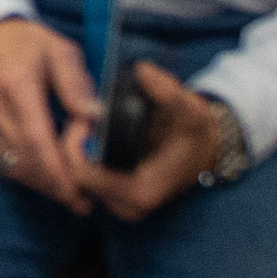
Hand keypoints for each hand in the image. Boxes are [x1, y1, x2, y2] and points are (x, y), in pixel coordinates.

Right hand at [0, 16, 102, 211]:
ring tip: (68, 195)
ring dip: (40, 185)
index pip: (35, 139)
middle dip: (54, 186)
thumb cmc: (27, 44)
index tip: (79, 191)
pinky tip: (45, 179)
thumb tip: (95, 116)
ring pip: (10, 167)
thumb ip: (76, 83)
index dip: (57, 171)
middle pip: (24, 159)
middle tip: (82, 201)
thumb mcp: (59, 50)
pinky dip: (23, 176)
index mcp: (16, 85)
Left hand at [75, 65, 226, 224]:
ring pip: (77, 185)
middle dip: (71, 149)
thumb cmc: (195, 132)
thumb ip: (168, 91)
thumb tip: (143, 71)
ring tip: (84, 126)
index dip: (75, 145)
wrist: (205, 151)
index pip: (85, 176)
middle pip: (76, 182)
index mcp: (142, 191)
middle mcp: (129, 207)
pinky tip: (88, 139)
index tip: (83, 118)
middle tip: (80, 118)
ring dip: (74, 156)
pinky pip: (86, 185)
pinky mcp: (116, 201)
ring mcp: (121, 207)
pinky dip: (81, 163)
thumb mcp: (189, 109)